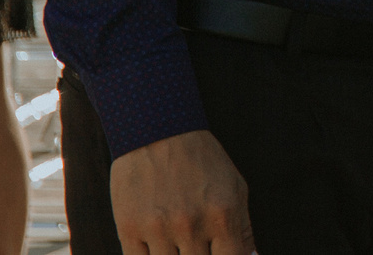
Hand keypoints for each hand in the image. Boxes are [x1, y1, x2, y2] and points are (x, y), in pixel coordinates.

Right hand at [111, 128, 251, 253]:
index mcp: (222, 214)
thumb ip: (243, 229)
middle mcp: (191, 224)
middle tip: (195, 245)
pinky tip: (157, 247)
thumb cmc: (202, 161)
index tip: (218, 253)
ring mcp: (158, 228)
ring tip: (178, 242)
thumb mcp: (234, 188)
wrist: (158, 130)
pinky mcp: (128, 228)